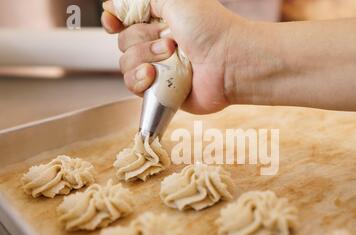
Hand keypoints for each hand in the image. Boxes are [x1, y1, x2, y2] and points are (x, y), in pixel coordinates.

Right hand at [101, 0, 246, 113]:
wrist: (228, 63)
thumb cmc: (210, 29)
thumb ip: (140, 0)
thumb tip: (112, 5)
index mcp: (161, 20)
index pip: (125, 20)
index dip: (115, 20)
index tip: (113, 20)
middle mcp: (158, 44)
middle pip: (123, 42)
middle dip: (141, 39)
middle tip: (169, 41)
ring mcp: (159, 69)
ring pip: (125, 64)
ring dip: (144, 58)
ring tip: (170, 56)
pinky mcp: (160, 91)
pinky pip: (134, 87)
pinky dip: (140, 80)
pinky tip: (153, 76)